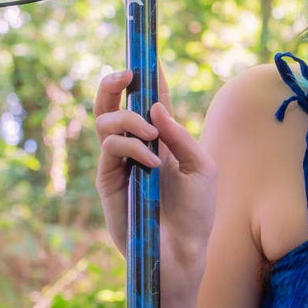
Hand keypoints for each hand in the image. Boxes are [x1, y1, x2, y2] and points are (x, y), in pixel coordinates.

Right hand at [93, 63, 216, 284]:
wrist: (183, 252)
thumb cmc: (197, 213)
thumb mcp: (202, 167)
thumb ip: (180, 136)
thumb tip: (156, 106)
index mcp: (162, 140)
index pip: (148, 101)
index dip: (146, 78)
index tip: (147, 55)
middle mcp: (137, 147)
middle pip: (111, 104)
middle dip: (113, 82)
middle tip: (127, 73)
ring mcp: (120, 163)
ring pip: (105, 122)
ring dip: (128, 119)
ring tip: (150, 134)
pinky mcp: (108, 181)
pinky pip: (109, 150)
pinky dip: (130, 147)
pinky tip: (152, 161)